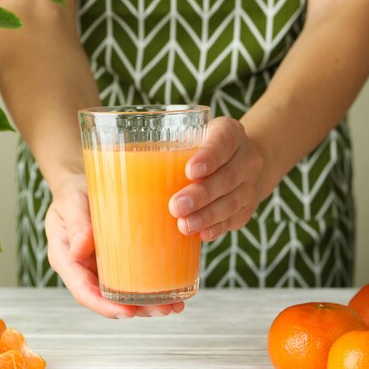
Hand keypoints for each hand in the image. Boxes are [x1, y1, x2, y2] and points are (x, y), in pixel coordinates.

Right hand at [45, 174, 184, 317]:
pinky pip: (134, 277)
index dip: (104, 306)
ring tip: (174, 305)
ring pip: (124, 293)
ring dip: (149, 303)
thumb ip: (76, 223)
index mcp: (67, 260)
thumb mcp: (70, 202)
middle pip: (108, 298)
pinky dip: (153, 286)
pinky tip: (174, 290)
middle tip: (163, 309)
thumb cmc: (73, 192)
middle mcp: (85, 269)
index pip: (82, 290)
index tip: (129, 312)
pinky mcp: (118, 260)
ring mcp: (102, 267)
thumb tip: (78, 250)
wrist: (81, 184)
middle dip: (136, 309)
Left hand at [169, 117, 263, 240]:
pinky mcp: (247, 209)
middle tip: (176, 206)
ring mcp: (249, 185)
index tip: (190, 171)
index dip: (208, 157)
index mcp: (230, 133)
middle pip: (227, 177)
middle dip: (201, 194)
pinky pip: (233, 220)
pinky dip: (217, 228)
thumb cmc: (203, 148)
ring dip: (207, 216)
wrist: (242, 162)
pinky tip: (201, 235)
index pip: (223, 141)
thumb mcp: (193, 135)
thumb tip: (119, 160)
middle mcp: (246, 158)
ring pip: (231, 202)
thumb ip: (168, 144)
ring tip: (184, 225)